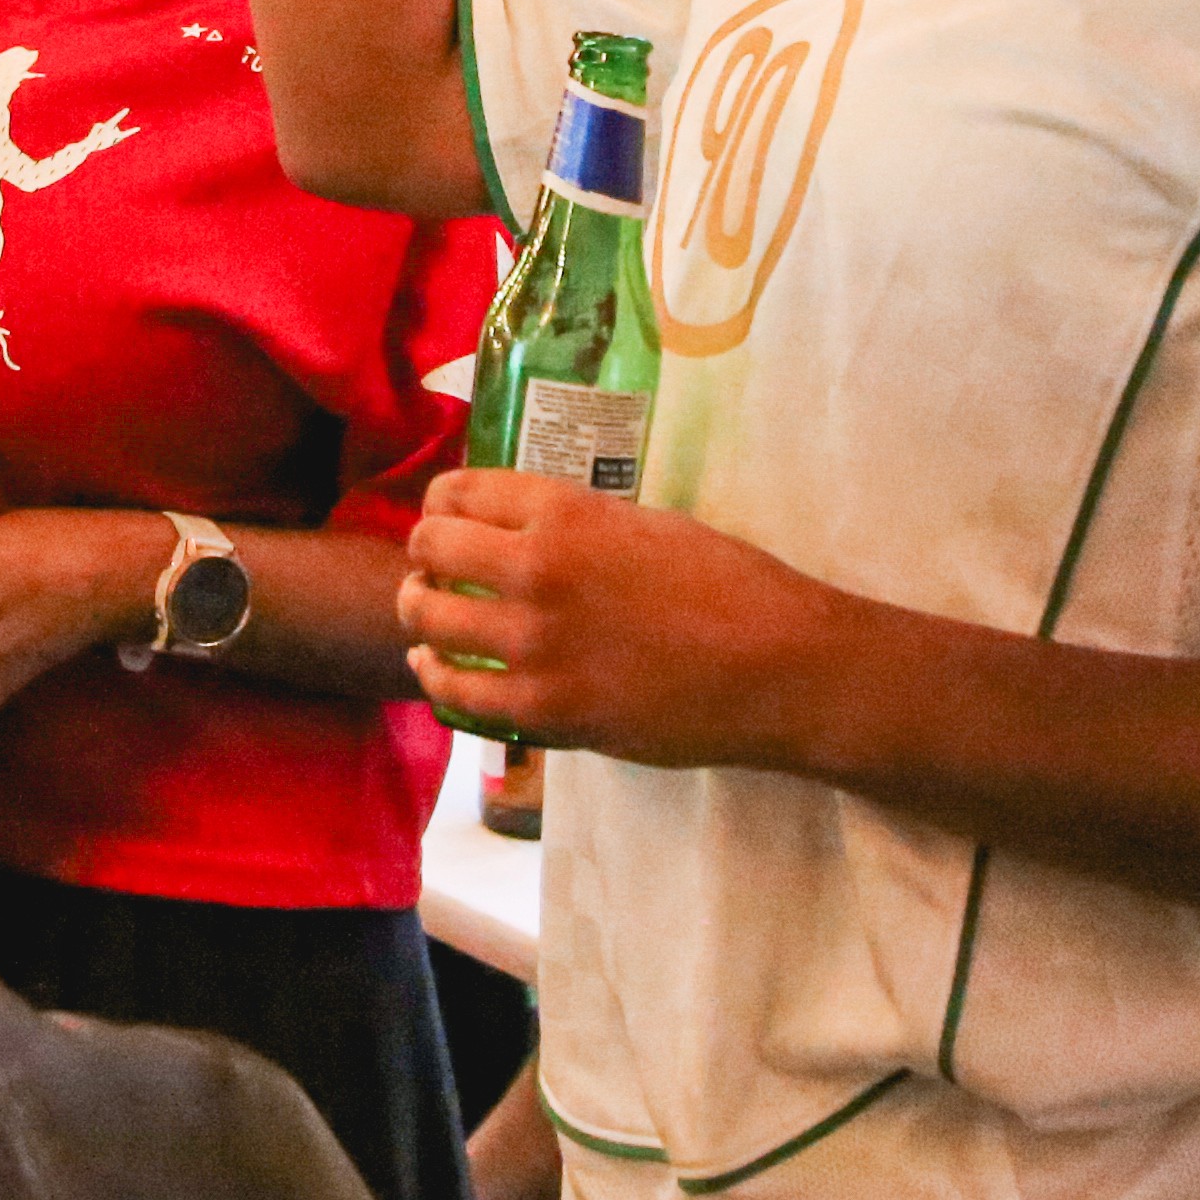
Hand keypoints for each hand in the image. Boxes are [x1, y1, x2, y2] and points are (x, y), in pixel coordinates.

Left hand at [390, 470, 851, 768]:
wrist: (778, 667)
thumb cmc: (730, 586)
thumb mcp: (646, 524)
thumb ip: (578, 526)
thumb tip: (525, 531)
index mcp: (566, 510)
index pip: (460, 490)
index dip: (443, 503)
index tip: (446, 517)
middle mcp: (536, 569)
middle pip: (431, 547)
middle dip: (426, 554)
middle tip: (433, 567)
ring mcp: (534, 644)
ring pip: (428, 616)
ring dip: (421, 610)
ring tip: (428, 614)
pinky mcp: (543, 710)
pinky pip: (455, 690)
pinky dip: (436, 674)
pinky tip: (438, 666)